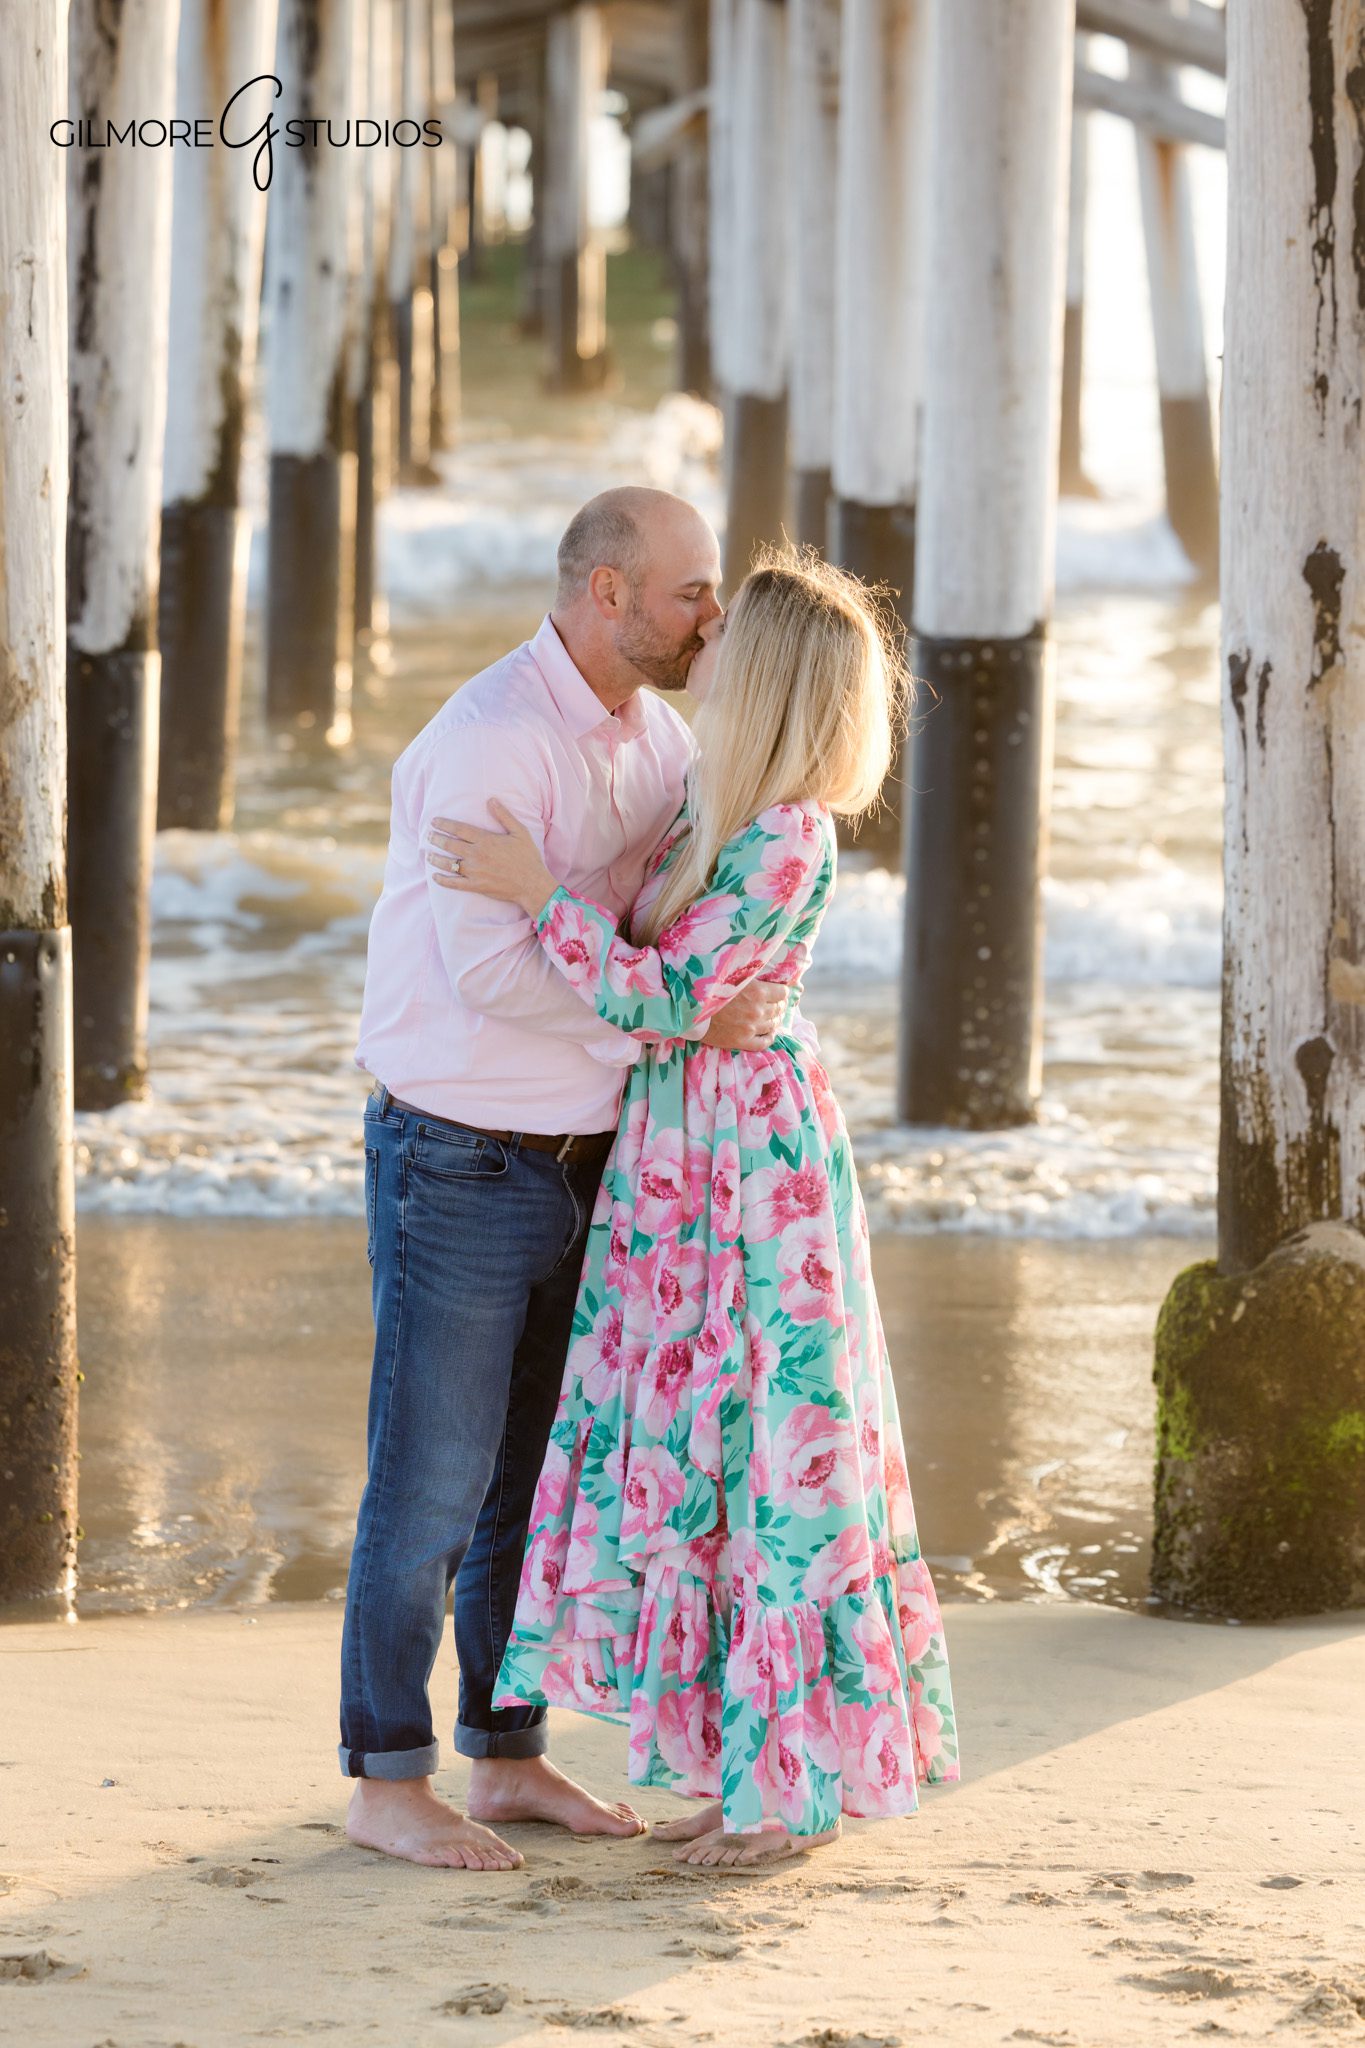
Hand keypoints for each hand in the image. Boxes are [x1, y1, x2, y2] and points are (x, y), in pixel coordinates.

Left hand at [426, 801, 557, 918]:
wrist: (532, 884)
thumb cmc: (528, 857)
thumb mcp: (520, 832)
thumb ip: (504, 815)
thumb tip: (491, 800)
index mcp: (486, 840)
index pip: (459, 829)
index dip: (444, 824)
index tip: (434, 822)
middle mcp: (477, 854)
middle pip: (450, 845)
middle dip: (436, 839)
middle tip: (428, 836)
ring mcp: (475, 871)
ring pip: (449, 864)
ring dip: (436, 858)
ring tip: (428, 855)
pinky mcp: (476, 885)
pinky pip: (455, 883)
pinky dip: (443, 880)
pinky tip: (435, 877)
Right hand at [702, 980, 787, 1051]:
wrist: (688, 1008)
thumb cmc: (708, 988)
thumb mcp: (732, 976)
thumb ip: (751, 979)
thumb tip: (767, 980)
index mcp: (757, 991)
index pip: (782, 992)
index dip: (780, 991)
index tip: (776, 991)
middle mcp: (757, 1011)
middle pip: (779, 1009)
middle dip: (778, 1005)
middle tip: (773, 1003)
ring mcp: (750, 1028)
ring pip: (773, 1025)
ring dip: (774, 1019)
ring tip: (769, 1016)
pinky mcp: (741, 1042)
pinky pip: (764, 1043)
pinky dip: (769, 1037)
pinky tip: (769, 1033)